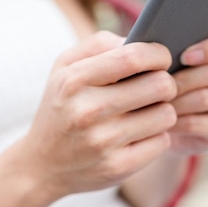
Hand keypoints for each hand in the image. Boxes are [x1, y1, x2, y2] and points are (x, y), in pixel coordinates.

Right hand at [15, 31, 177, 198]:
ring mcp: (103, 142)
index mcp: (75, 80)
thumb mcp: (65, 68)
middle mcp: (87, 111)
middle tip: (159, 87)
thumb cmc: (63, 106)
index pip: (133, 57)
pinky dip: (158, 136)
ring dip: (164, 111)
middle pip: (160, 85)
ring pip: (166, 114)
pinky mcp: (118, 167)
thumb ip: (99, 44)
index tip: (162, 58)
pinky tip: (142, 134)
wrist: (40, 165)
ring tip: (148, 111)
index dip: (158, 54)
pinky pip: (163, 141)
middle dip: (167, 83)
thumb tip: (138, 39)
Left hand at [168, 27, 207, 154]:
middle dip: (185, 77)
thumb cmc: (165, 74)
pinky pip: (202, 122)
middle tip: (160, 84)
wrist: (164, 115)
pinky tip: (163, 120)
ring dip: (178, 100)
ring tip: (156, 102)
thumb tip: (159, 49)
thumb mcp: (167, 57)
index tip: (184, 56)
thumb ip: (170, 47)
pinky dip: (178, 122)